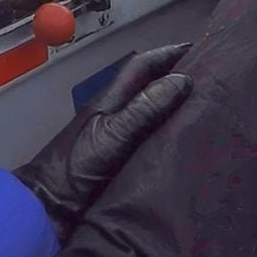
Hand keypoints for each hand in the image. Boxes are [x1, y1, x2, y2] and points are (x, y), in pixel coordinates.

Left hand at [14, 43, 192, 240]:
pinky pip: (152, 138)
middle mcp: (116, 115)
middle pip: (150, 86)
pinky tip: (187, 140)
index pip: (142, 66)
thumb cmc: (74, 168)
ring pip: (152, 112)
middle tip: (210, 77)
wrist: (46, 210)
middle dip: (176, 76)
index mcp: (110, 101)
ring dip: (176, 105)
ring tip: (206, 106)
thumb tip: (183, 79)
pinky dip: (170, 133)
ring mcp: (118, 138)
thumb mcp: (111, 136)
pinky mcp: (122, 162)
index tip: (198, 48)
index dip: (168, 53)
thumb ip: (144, 108)